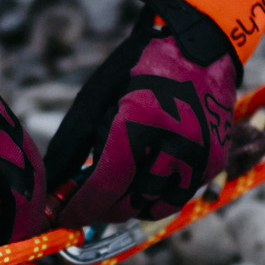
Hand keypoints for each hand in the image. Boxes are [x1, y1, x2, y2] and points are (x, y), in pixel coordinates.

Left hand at [46, 0, 241, 226]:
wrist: (201, 47)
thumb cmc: (139, 68)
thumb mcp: (97, 96)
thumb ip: (72, 144)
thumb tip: (50, 186)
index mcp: (141, 122)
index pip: (107, 184)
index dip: (81, 208)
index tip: (64, 218)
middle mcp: (176, 143)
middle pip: (129, 203)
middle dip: (102, 208)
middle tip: (85, 200)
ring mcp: (200, 156)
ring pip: (153, 207)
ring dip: (128, 205)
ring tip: (114, 186)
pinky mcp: (214, 162)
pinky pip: (177, 197)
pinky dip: (154, 197)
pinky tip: (141, 179)